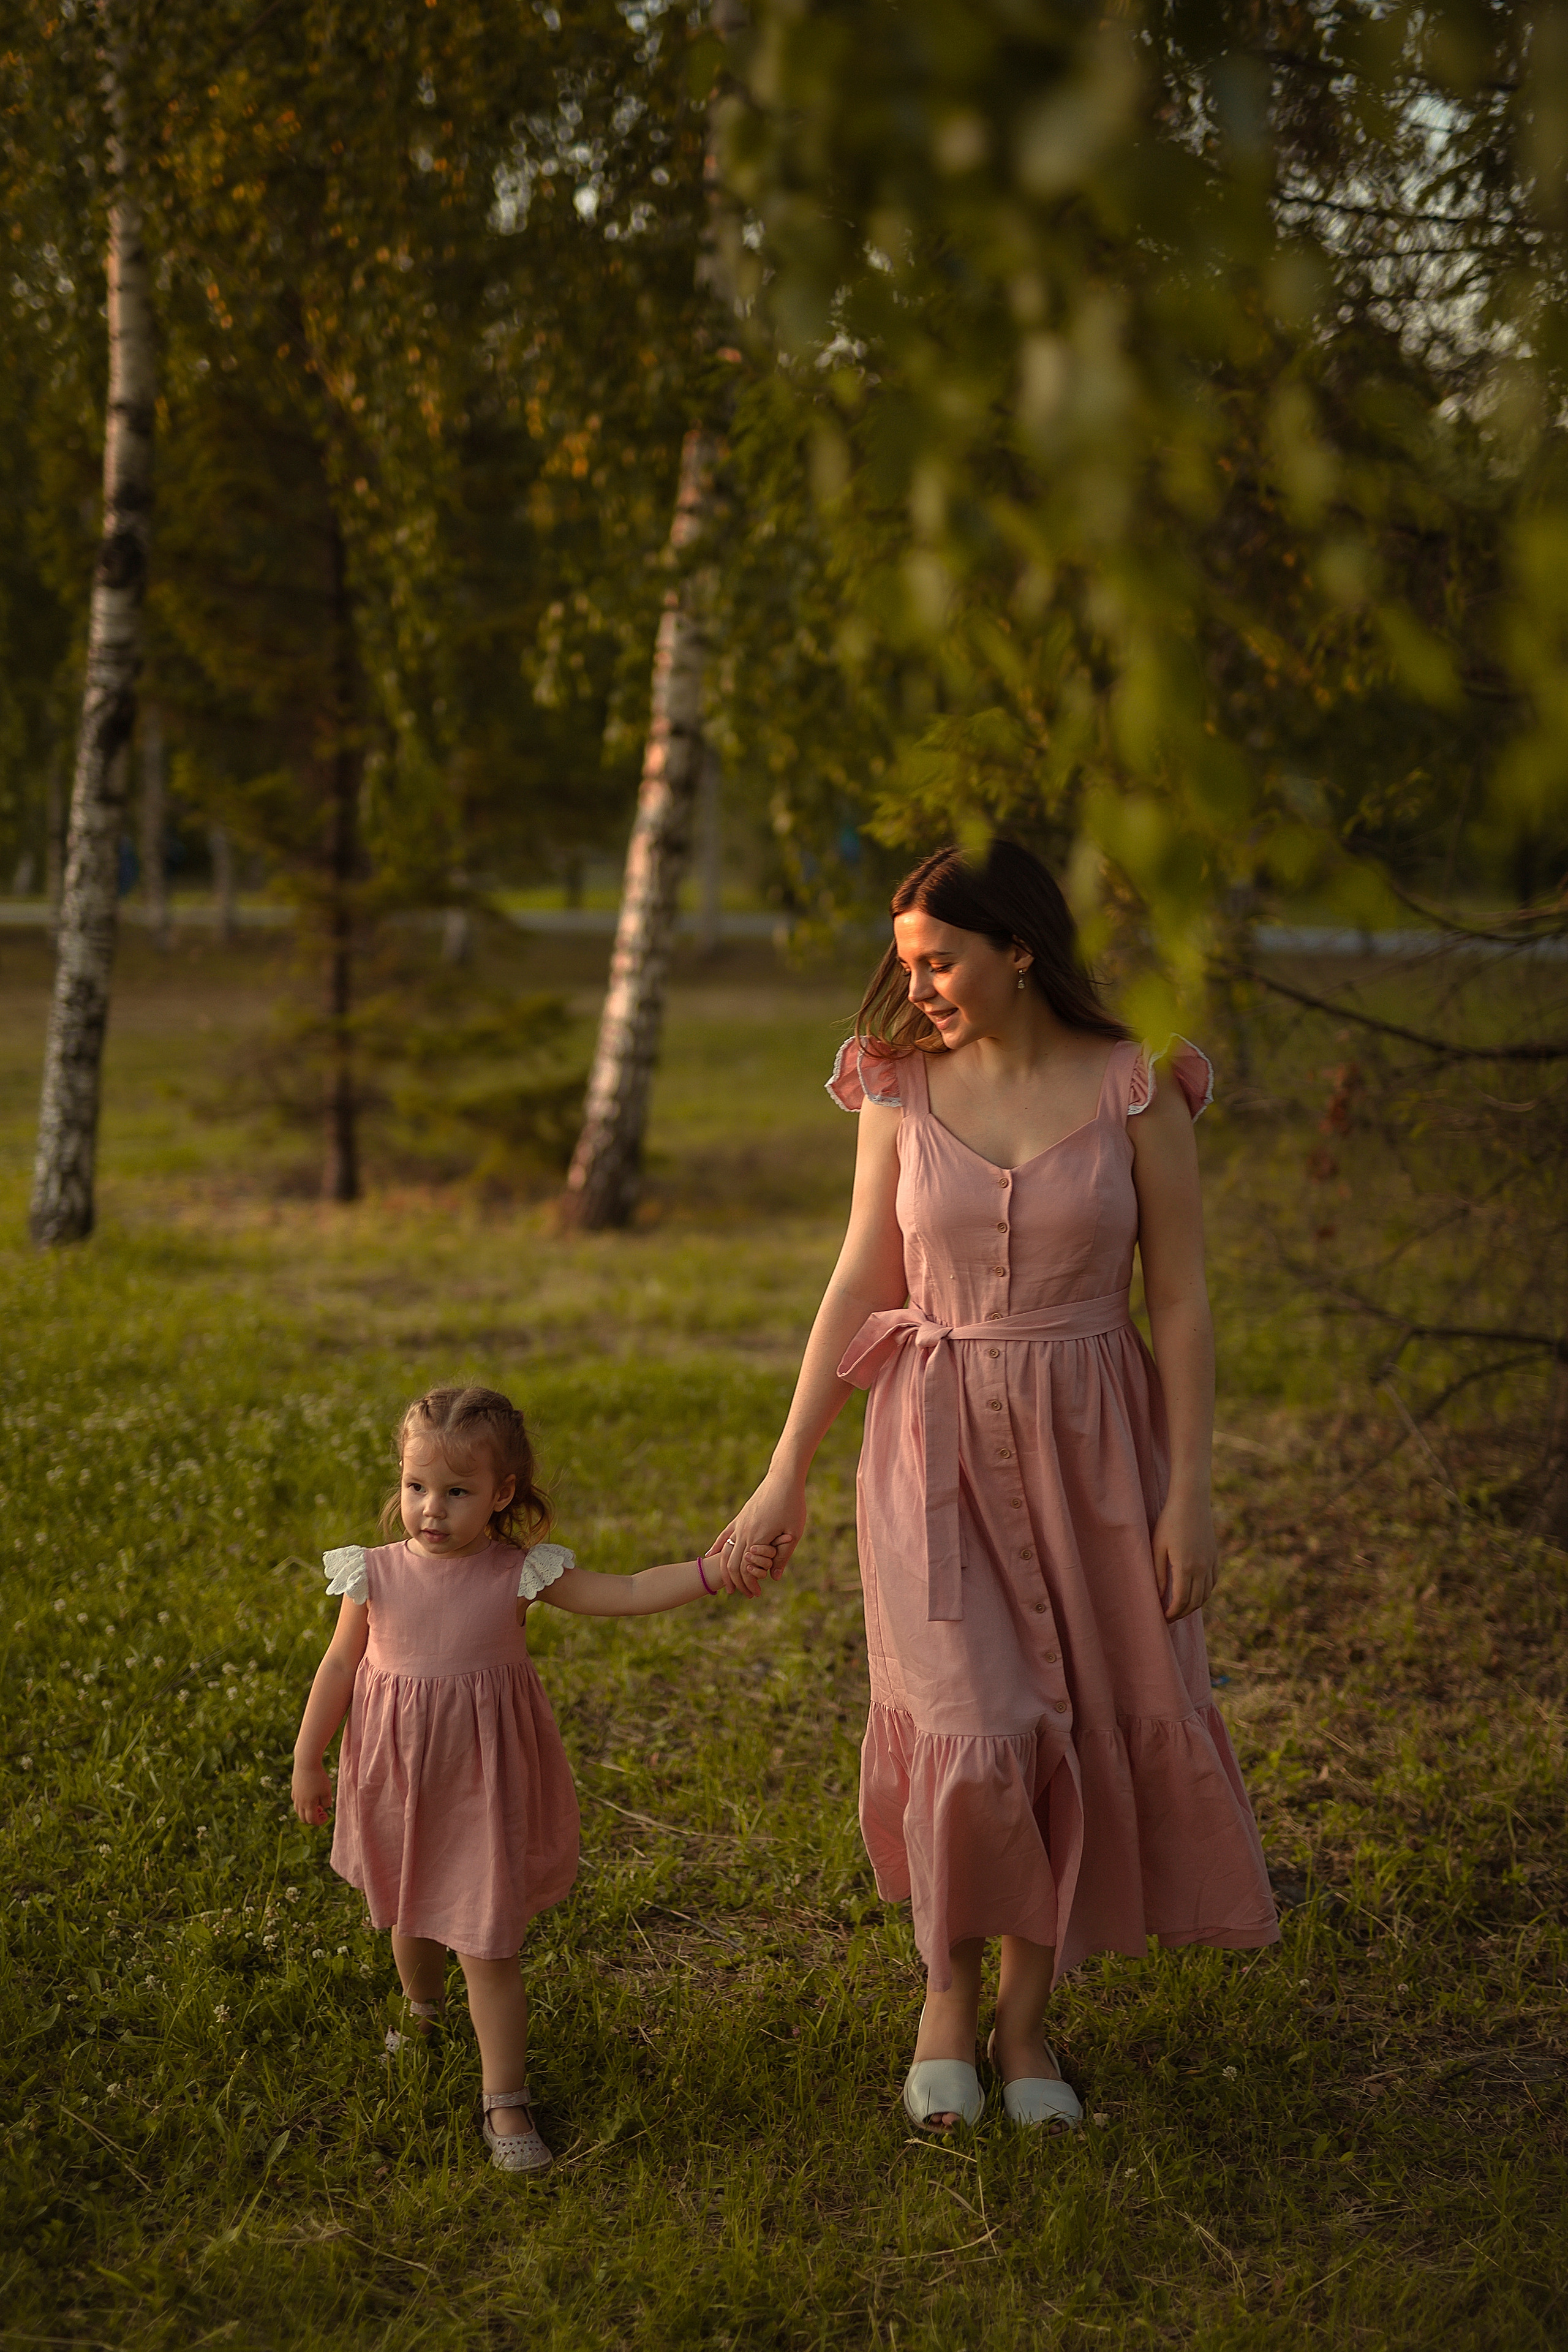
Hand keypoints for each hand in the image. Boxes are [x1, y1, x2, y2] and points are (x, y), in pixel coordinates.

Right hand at [292, 1757, 333, 1825]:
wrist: (306, 1762)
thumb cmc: (319, 1777)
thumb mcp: (327, 1790)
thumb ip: (326, 1802)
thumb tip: (323, 1807)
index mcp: (308, 1804)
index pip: (312, 1820)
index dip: (320, 1821)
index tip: (326, 1815)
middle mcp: (300, 1802)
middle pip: (303, 1819)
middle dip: (313, 1819)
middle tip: (321, 1811)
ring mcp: (295, 1796)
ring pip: (298, 1811)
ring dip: (307, 1812)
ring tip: (316, 1804)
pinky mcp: (294, 1789)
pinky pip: (296, 1802)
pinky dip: (303, 1804)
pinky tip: (309, 1796)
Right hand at [708, 1469, 807, 1595]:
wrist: (783, 1478)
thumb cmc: (792, 1505)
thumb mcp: (794, 1533)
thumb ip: (783, 1557)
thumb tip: (773, 1578)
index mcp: (758, 1538)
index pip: (747, 1570)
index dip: (750, 1585)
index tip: (756, 1594)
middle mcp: (744, 1532)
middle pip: (732, 1565)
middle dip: (737, 1582)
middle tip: (745, 1594)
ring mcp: (739, 1524)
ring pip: (724, 1552)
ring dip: (725, 1570)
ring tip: (729, 1584)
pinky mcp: (739, 1517)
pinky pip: (723, 1535)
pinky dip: (716, 1548)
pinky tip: (710, 1556)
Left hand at [1152, 1489, 1217, 1621]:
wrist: (1191, 1501)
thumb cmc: (1169, 1522)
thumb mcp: (1158, 1547)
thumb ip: (1158, 1573)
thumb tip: (1158, 1596)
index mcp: (1185, 1567)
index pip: (1181, 1600)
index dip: (1172, 1613)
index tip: (1163, 1618)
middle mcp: (1201, 1568)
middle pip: (1195, 1602)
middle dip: (1182, 1613)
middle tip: (1170, 1617)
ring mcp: (1210, 1562)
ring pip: (1206, 1594)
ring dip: (1194, 1605)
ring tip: (1181, 1608)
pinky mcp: (1215, 1556)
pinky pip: (1213, 1582)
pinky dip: (1205, 1592)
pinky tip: (1195, 1593)